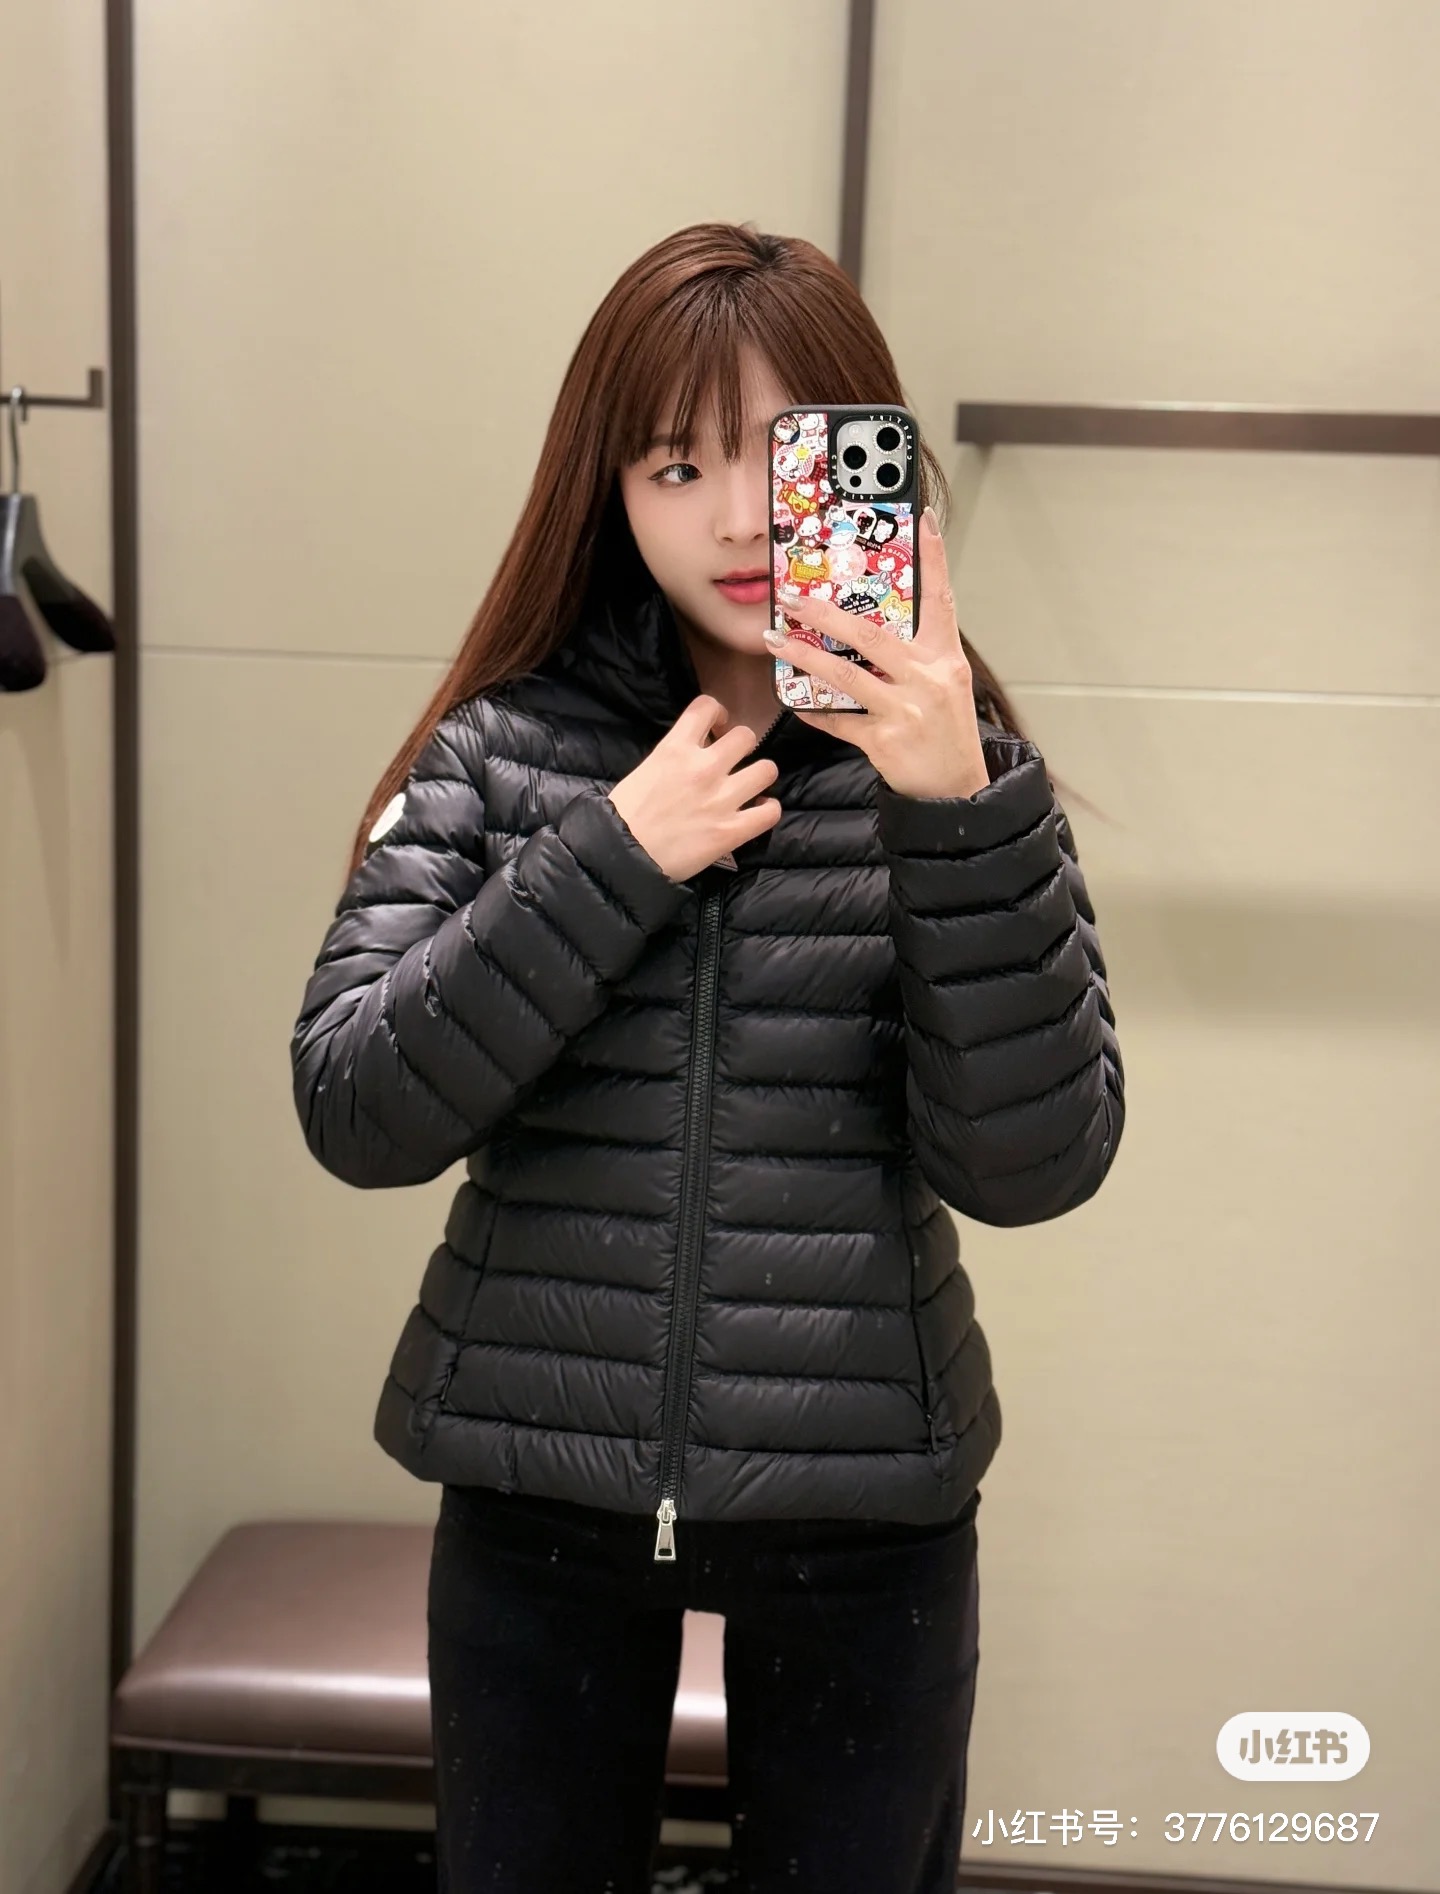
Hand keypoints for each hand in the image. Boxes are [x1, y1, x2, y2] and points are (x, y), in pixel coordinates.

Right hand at [608, 695, 782, 881]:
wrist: (621, 857)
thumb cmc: (622, 816)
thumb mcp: (643, 771)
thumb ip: (671, 759)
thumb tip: (687, 759)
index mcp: (675, 749)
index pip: (707, 707)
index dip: (718, 713)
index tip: (717, 727)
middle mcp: (704, 768)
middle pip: (746, 736)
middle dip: (743, 745)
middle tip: (734, 760)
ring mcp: (722, 799)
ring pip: (767, 770)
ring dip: (761, 775)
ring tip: (751, 786)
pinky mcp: (731, 831)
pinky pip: (770, 813)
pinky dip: (768, 810)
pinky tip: (759, 812)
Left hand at [763, 506, 990, 799]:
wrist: (956, 792)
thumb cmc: (946, 734)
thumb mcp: (944, 685)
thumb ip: (914, 656)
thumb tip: (866, 627)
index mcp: (946, 659)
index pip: (942, 599)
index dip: (934, 558)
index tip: (922, 520)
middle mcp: (929, 680)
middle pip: (871, 636)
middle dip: (825, 614)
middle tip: (793, 597)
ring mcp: (906, 712)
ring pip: (846, 677)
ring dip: (804, 657)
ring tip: (775, 640)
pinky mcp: (885, 743)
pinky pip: (839, 722)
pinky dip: (815, 711)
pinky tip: (795, 701)